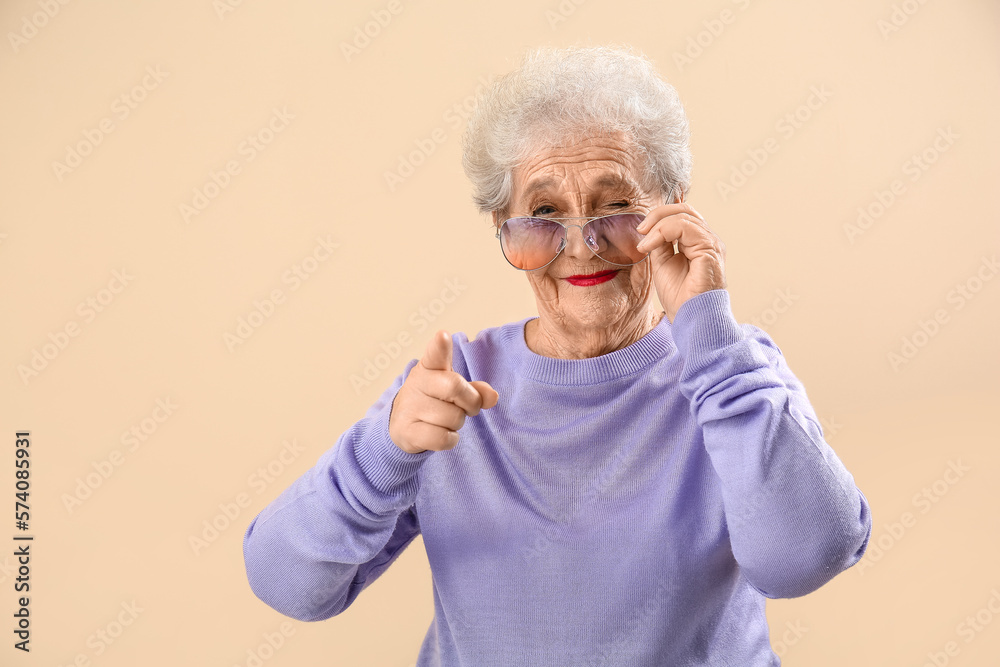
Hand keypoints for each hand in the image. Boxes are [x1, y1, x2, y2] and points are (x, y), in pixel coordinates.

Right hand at [388, 330, 498, 453]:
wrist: (402, 425)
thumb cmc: (435, 400)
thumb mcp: (454, 390)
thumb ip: (476, 390)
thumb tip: (493, 396)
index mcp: (430, 367)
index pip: (435, 353)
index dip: (440, 345)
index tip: (443, 335)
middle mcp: (418, 383)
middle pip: (455, 387)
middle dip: (470, 402)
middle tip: (466, 407)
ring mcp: (410, 407)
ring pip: (453, 417)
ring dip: (457, 423)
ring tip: (445, 419)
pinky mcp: (407, 431)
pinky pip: (443, 438)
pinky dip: (450, 439)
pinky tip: (440, 434)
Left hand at [634, 202, 726, 322]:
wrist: (691, 318)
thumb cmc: (680, 298)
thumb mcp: (663, 263)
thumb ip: (660, 244)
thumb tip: (650, 228)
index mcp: (698, 243)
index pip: (682, 216)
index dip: (659, 217)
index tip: (640, 231)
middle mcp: (708, 240)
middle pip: (684, 210)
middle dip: (658, 214)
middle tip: (640, 229)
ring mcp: (711, 243)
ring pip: (683, 215)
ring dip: (657, 225)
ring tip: (644, 244)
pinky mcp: (710, 249)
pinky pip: (685, 226)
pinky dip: (663, 231)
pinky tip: (650, 245)